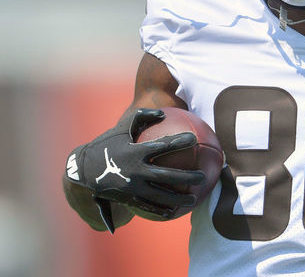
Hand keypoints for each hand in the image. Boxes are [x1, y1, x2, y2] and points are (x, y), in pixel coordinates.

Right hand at [65, 108, 204, 230]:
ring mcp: (132, 187)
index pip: (163, 146)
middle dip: (187, 177)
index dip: (179, 142)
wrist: (82, 170)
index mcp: (135, 152)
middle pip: (167, 176)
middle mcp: (135, 171)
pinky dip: (161, 209)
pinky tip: (174, 211)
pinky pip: (147, 206)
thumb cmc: (107, 144)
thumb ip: (142, 118)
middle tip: (203, 176)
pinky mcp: (128, 199)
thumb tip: (163, 112)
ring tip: (195, 198)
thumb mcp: (121, 128)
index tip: (194, 139)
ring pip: (160, 195)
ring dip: (179, 198)